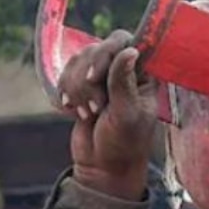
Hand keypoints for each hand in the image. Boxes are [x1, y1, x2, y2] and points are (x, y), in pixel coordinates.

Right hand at [56, 29, 157, 199]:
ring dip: (76, 89)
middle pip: (96, 49)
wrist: (102, 167)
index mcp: (142, 74)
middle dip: (88, 80)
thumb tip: (130, 50)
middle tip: (95, 109)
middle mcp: (122, 69)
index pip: (123, 41)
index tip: (95, 77)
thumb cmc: (123, 145)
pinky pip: (65, 73)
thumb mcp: (126, 115)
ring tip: (86, 115)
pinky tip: (71, 111)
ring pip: (78, 60)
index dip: (105, 53)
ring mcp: (100, 76)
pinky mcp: (81, 86)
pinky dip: (65, 92)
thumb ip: (124, 83)